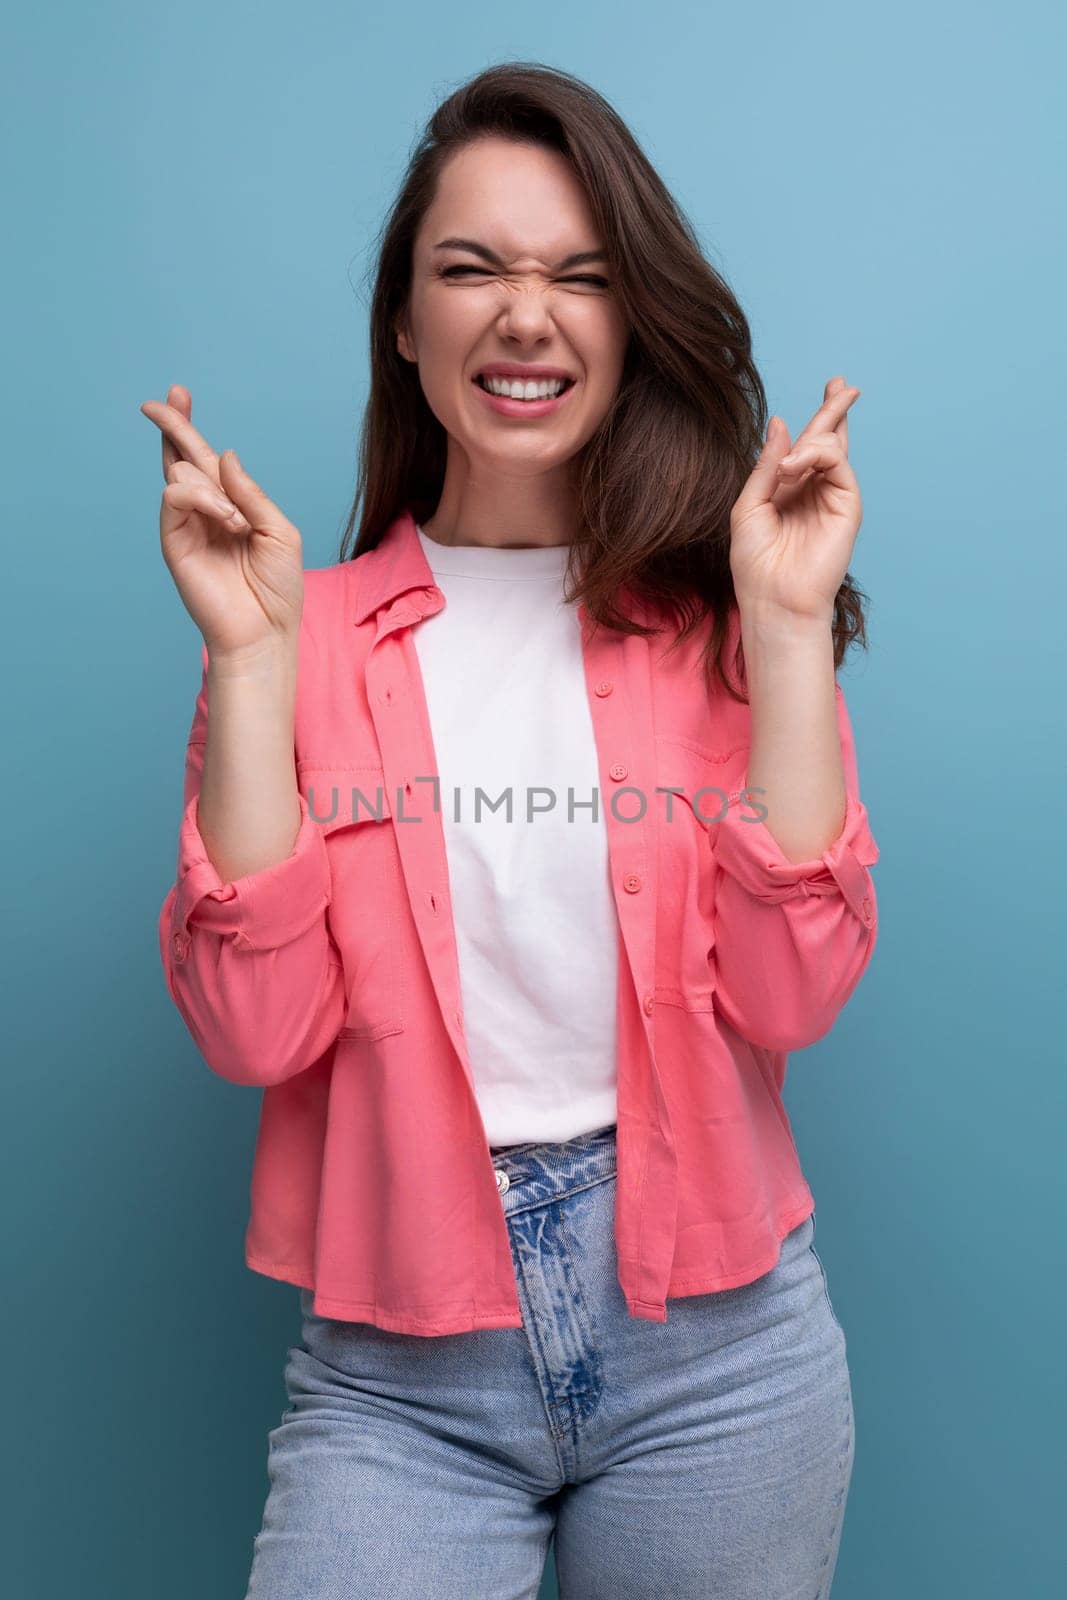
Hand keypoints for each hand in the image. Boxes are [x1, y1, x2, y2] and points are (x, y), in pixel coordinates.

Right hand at [140, 384, 304, 657]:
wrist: (265, 631)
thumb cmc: (278, 589)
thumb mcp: (279, 531)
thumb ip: (251, 492)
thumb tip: (225, 455)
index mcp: (232, 505)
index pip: (207, 459)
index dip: (189, 427)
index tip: (178, 394)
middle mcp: (206, 512)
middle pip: (181, 457)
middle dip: (172, 425)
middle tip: (158, 401)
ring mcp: (188, 526)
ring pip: (182, 475)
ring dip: (214, 491)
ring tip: (237, 525)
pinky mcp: (174, 542)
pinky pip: (175, 497)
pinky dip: (203, 500)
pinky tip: (226, 522)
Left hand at [728, 376, 862, 624]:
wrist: (773, 599)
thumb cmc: (755, 562)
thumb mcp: (749, 505)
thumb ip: (766, 465)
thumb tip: (781, 422)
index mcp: (789, 489)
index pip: (805, 447)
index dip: (817, 419)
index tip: (829, 387)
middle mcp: (813, 490)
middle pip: (829, 440)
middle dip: (835, 410)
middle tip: (842, 383)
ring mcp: (832, 497)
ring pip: (831, 448)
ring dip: (807, 445)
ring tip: (787, 467)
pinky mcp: (847, 506)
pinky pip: (838, 464)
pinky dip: (815, 456)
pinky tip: (792, 468)